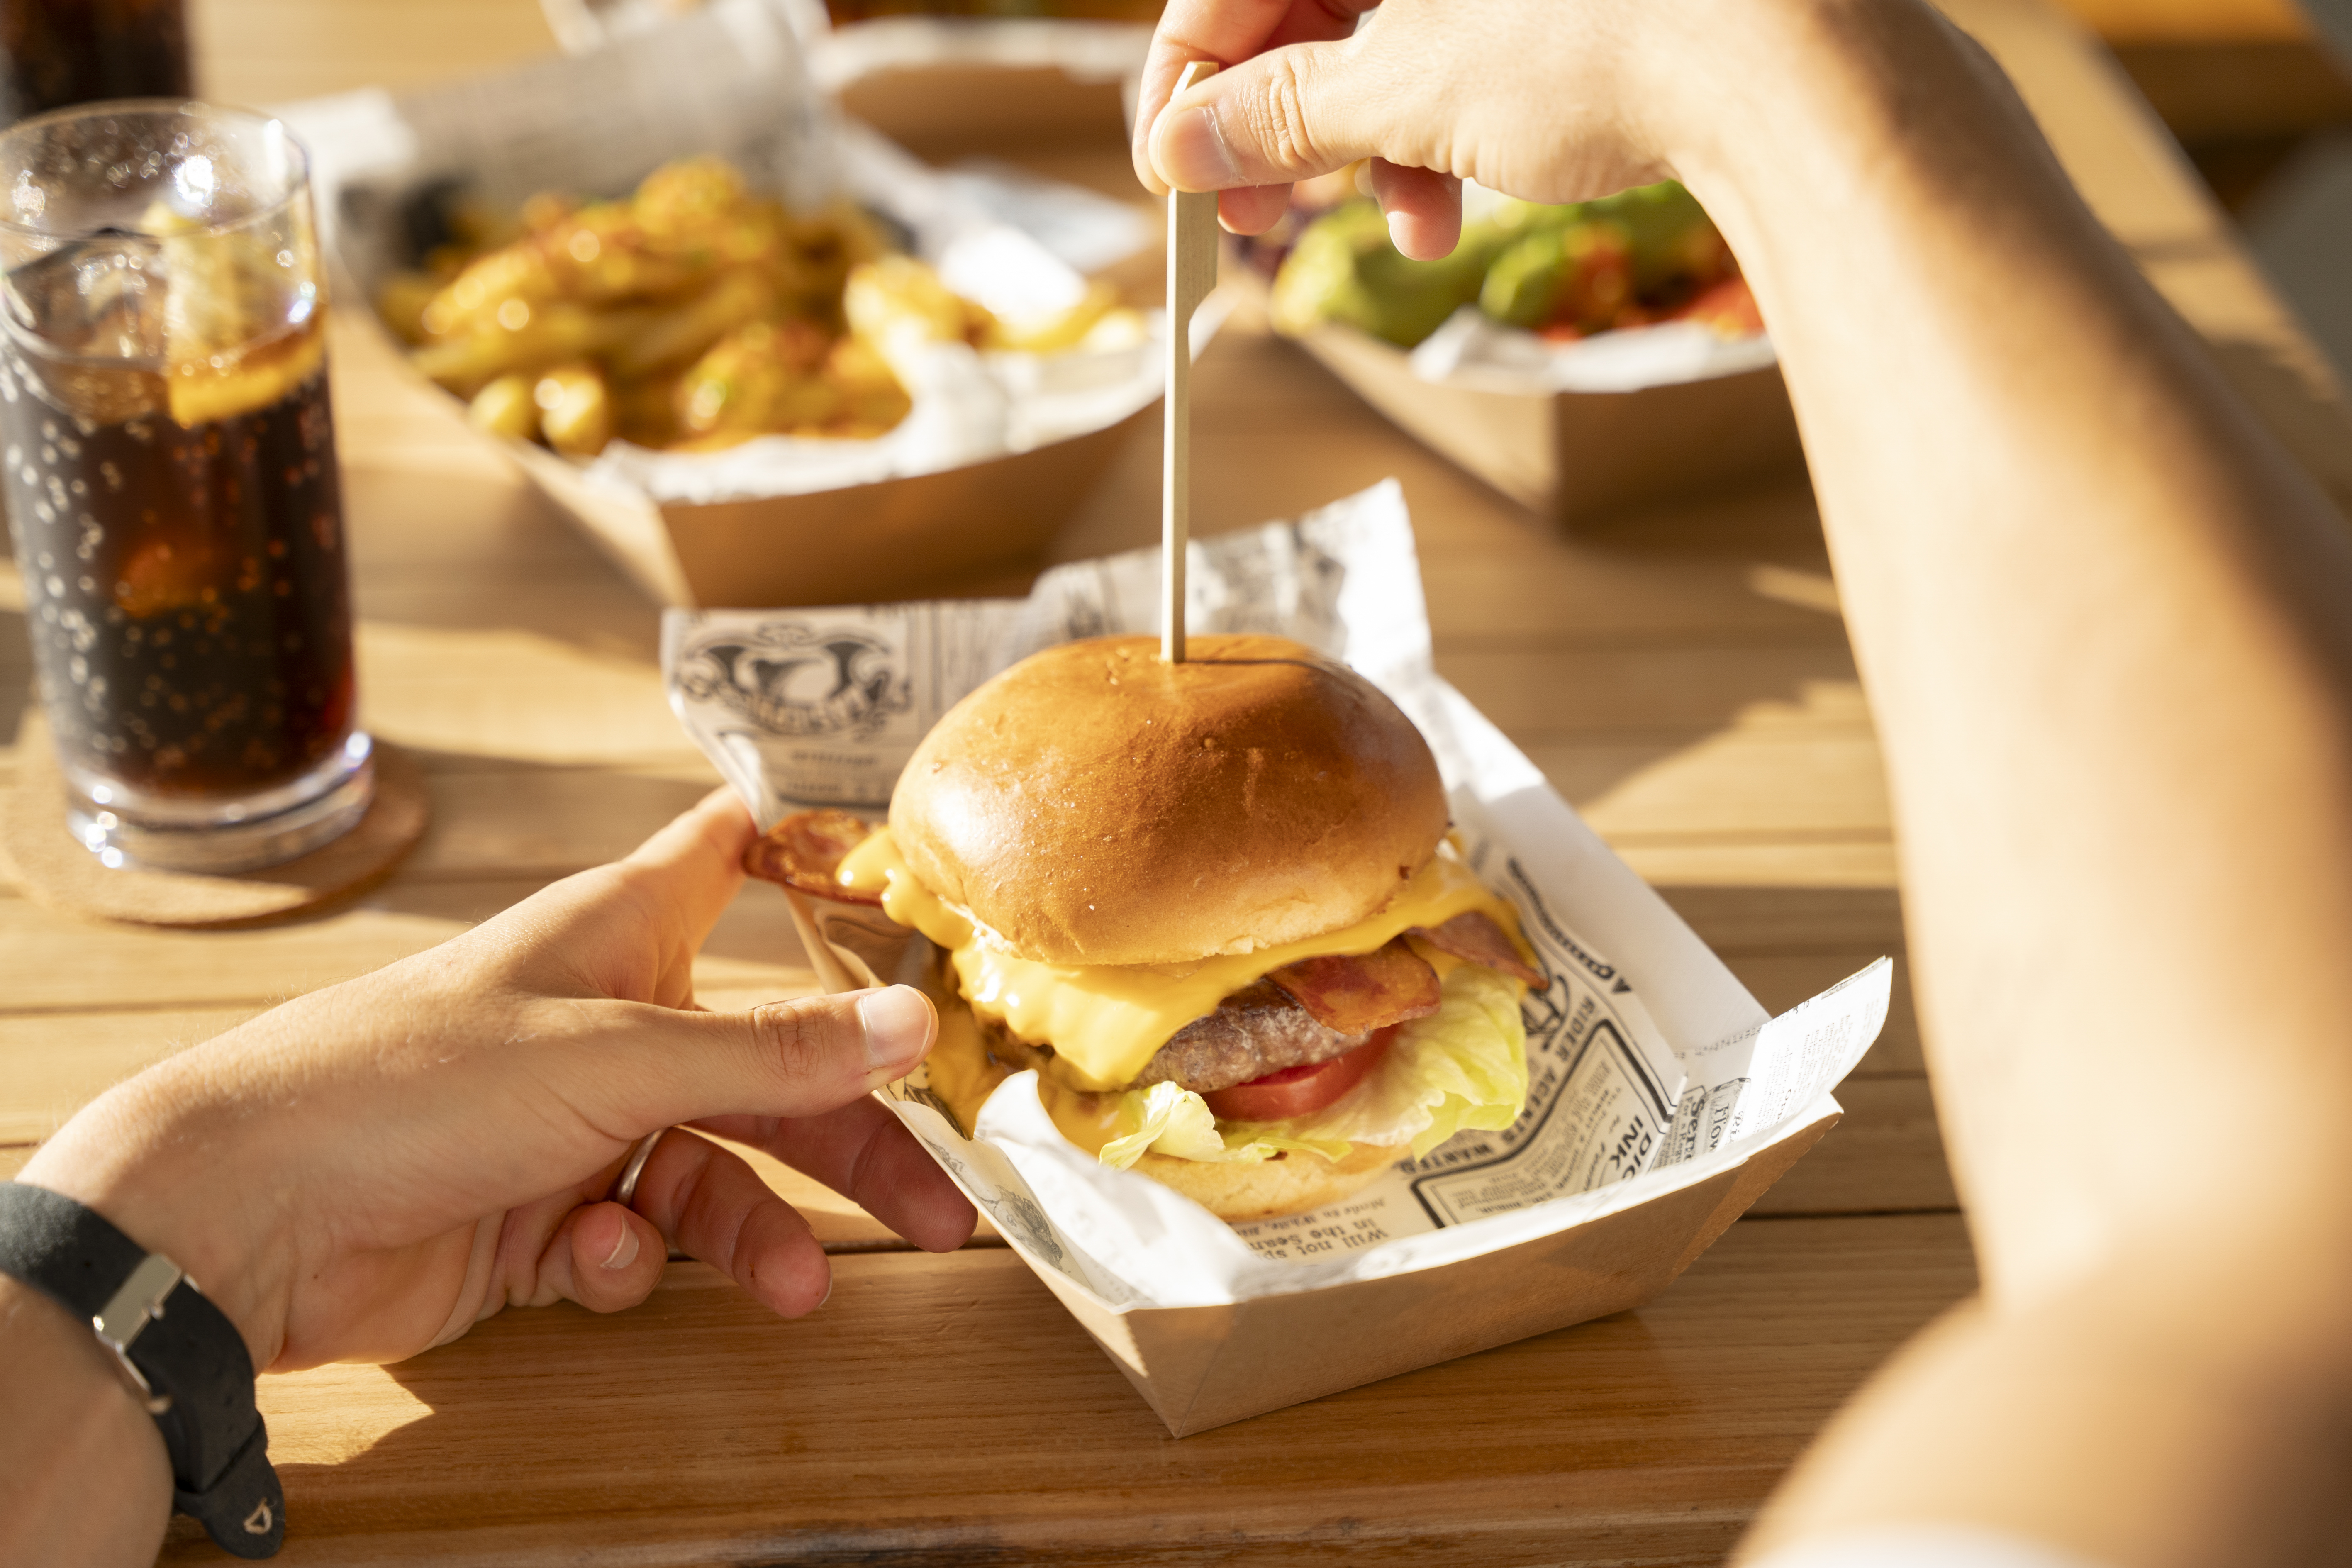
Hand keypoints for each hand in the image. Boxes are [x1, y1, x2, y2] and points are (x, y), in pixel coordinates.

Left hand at [18, 789, 975, 1372]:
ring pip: (716, 1175)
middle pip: (770, 1069)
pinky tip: (597, 1254)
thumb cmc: (413, 1083)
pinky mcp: (542, 1222)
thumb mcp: (617, 1058)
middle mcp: (611, 1023)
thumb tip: (914, 1026)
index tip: (912, 886)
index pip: (731, 856)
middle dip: (854, 1143)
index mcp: (622, 936)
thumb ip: (772, 1053)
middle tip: (944, 1213)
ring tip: (795, 1286)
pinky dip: (632, 1257)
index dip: (815, 856)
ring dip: (756, 1231)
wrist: (248, 1218)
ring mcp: (576, 1127)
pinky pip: (636, 1241)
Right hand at [1130, 0, 1743, 256]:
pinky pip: (1457, 49)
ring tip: (1402, 229)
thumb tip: (1181, 149)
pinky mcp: (1558, 0)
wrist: (1787, 53)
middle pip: (1306, 8)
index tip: (1178, 174)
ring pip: (1384, 39)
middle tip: (1258, 223)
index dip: (1188, 84)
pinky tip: (1449, 202)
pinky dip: (1439, 131)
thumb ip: (1281, 117)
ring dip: (1369, 148)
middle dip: (1284, 127)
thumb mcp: (1408, 88)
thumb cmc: (1602, 34)